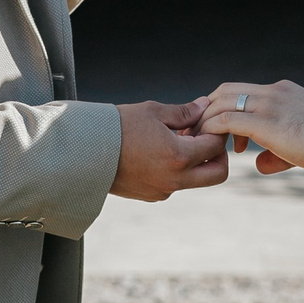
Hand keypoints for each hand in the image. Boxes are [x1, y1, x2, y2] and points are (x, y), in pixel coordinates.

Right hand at [110, 99, 228, 199]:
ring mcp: (163, 190)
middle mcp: (175, 179)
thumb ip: (184, 112)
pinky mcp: (152, 196)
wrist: (84, 152)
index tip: (209, 122)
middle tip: (208, 139)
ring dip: (197, 163)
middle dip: (219, 156)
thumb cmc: (118, 127)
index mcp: (179, 157)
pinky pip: (176, 184)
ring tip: (179, 140)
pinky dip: (178, 170)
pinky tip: (162, 152)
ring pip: (196, 180)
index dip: (217, 131)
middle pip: (217, 174)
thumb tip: (204, 106)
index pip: (215, 147)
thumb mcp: (154, 112)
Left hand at [197, 81, 303, 173]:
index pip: (241, 90)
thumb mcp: (301, 144)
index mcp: (282, 91)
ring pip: (222, 102)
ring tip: (203, 143)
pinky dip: (214, 130)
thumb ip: (277, 153)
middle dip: (208, 110)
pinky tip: (213, 146)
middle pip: (225, 90)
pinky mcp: (265, 122)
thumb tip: (259, 164)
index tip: (217, 129)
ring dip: (207, 121)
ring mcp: (269, 104)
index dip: (223, 106)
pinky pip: (228, 120)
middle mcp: (272, 92)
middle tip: (202, 133)